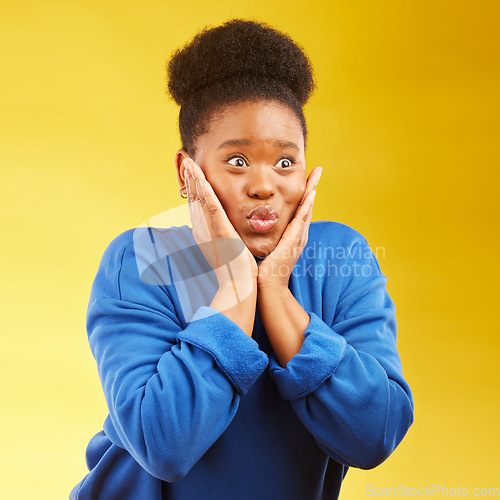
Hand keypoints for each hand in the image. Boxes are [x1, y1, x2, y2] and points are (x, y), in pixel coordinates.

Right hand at [184, 158, 257, 297]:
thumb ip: (223, 234)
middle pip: (193, 198)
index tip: (190, 171)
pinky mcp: (220, 229)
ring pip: (199, 199)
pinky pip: (211, 206)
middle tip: (185, 160)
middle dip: (189, 178)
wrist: (237, 282)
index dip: (192, 187)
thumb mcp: (226, 246)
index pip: (196, 204)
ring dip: (194, 179)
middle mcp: (202, 228)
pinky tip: (201, 179)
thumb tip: (224, 227)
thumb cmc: (235, 267)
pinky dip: (205, 191)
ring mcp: (209, 228)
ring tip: (189, 162)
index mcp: (204, 231)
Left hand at [257, 166, 321, 289]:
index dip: (302, 193)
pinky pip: (301, 220)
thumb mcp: (264, 247)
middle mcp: (297, 235)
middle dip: (312, 187)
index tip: (305, 178)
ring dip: (312, 190)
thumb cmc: (262, 271)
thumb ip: (262, 236)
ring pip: (306, 208)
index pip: (297, 209)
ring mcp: (297, 238)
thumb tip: (252, 226)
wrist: (266, 288)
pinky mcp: (293, 242)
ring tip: (317, 174)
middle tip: (317, 170)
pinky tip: (311, 193)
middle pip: (306, 206)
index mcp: (290, 235)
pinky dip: (307, 206)